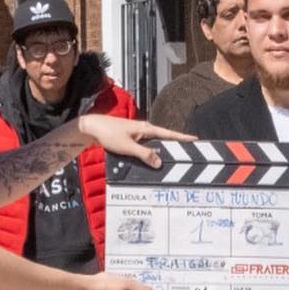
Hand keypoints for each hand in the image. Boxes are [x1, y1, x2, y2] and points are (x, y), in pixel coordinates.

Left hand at [78, 115, 192, 166]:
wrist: (92, 127)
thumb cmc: (109, 134)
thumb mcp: (128, 147)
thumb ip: (144, 155)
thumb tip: (159, 162)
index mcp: (147, 129)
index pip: (169, 134)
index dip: (183, 138)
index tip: (195, 139)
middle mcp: (145, 129)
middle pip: (165, 139)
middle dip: (176, 146)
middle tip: (188, 153)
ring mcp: (139, 133)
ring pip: (156, 144)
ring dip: (163, 151)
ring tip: (174, 158)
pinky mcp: (133, 138)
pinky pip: (147, 146)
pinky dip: (152, 153)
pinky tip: (153, 160)